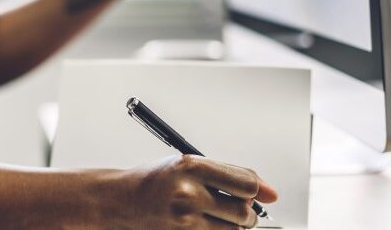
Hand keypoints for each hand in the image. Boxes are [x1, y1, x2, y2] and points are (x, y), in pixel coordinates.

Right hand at [109, 155, 278, 229]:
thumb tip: (271, 193)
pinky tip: (202, 225)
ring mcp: (183, 219)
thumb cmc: (155, 181)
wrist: (118, 202)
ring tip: (211, 215)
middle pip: (244, 211)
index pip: (246, 182)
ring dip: (231, 226)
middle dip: (246, 212)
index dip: (256, 190)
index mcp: (190, 166)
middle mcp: (187, 192)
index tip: (255, 193)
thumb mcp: (187, 166)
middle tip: (232, 207)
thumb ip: (229, 174)